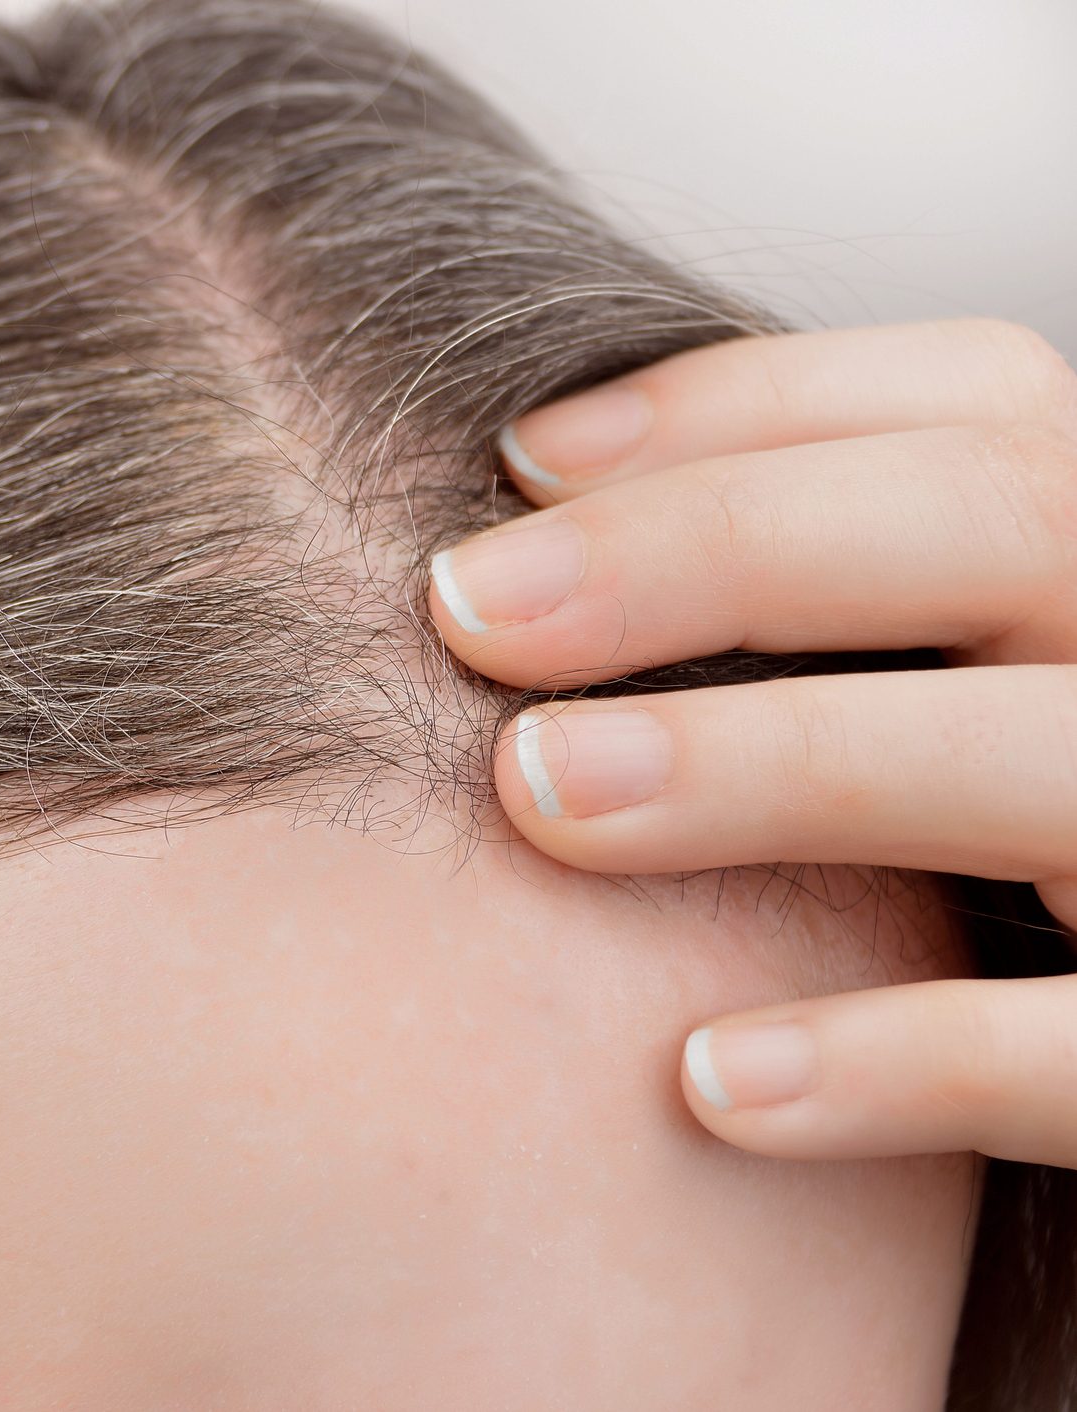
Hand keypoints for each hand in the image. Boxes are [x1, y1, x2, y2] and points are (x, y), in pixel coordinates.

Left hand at [425, 318, 1076, 1167]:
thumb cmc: (991, 879)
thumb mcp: (962, 695)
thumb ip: (834, 618)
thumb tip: (523, 568)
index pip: (978, 402)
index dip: (737, 408)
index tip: (513, 461)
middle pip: (1000, 521)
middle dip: (709, 550)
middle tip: (467, 608)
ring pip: (1041, 757)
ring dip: (767, 763)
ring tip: (536, 793)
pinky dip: (901, 1060)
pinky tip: (701, 1081)